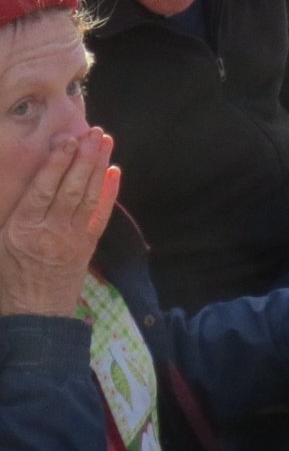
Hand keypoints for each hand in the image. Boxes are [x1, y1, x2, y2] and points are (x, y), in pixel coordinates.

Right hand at [0, 127, 119, 316]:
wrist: (33, 318)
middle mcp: (49, 230)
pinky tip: (114, 172)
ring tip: (105, 141)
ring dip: (98, 166)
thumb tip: (15, 185)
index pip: (43, 189)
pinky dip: (109, 192)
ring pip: (88, 195)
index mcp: (21, 229)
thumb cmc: (6, 281)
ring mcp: (72, 238)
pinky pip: (101, 214)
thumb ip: (7, 212)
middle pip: (70, 187)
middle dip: (84, 157)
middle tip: (94, 132)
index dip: (57, 162)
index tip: (68, 139)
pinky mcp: (88, 246)